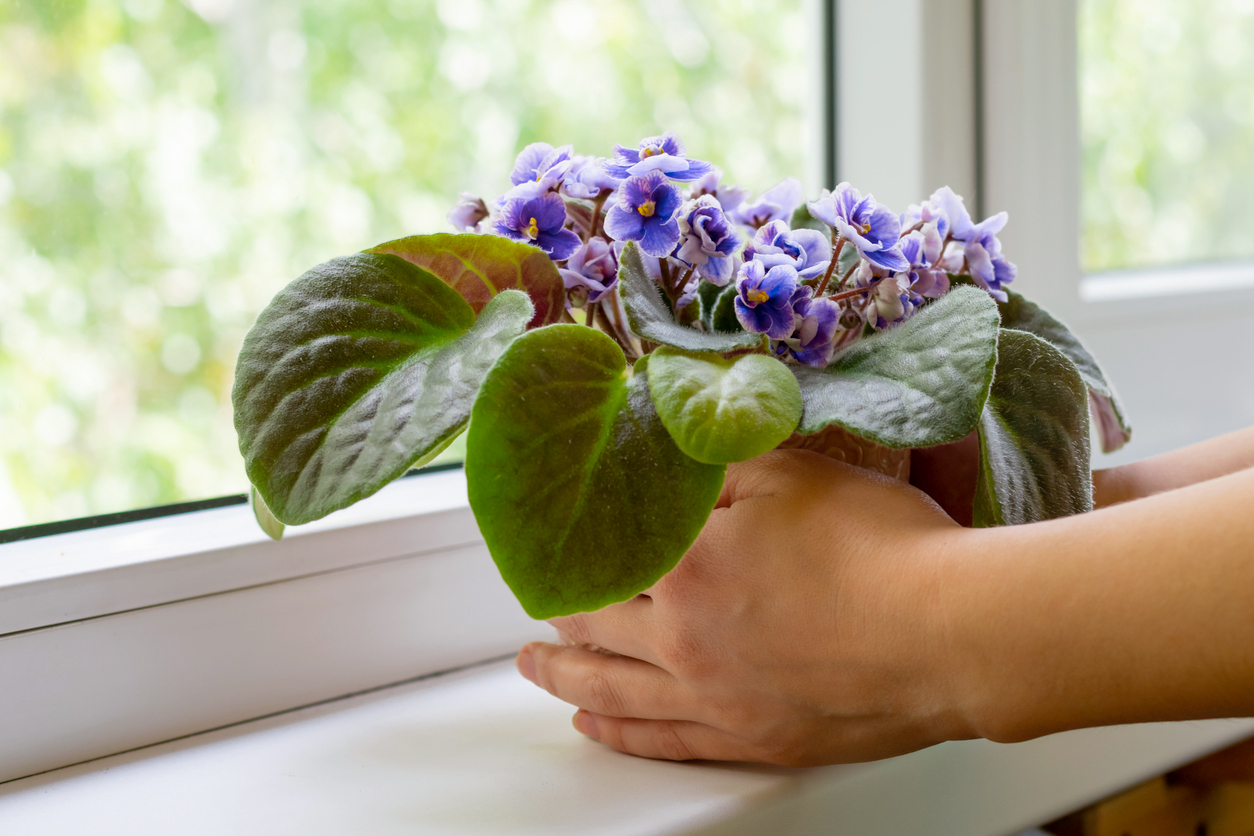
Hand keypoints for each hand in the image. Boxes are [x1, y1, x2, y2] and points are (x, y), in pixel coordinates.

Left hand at [515, 449, 977, 764]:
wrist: (952, 632)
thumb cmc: (883, 548)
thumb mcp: (792, 472)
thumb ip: (720, 462)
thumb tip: (676, 454)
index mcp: (685, 568)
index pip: (604, 553)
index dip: (572, 543)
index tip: (547, 539)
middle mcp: (684, 641)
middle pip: (594, 623)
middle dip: (556, 608)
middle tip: (533, 599)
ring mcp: (715, 699)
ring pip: (613, 691)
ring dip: (565, 674)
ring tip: (534, 666)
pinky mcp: (752, 738)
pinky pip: (662, 741)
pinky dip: (619, 733)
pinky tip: (597, 726)